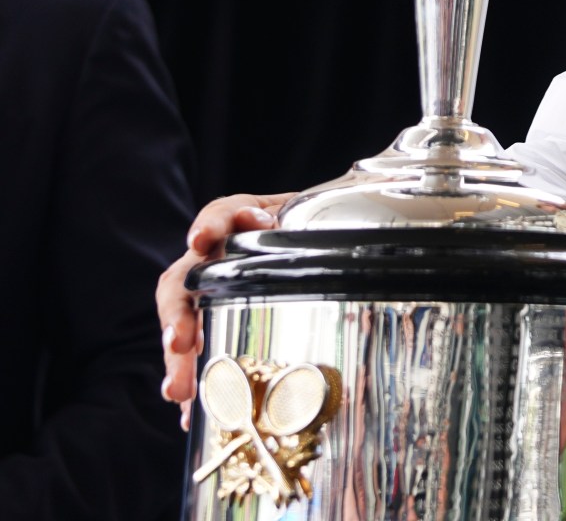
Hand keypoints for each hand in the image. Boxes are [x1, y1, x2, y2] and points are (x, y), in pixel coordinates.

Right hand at [154, 191, 295, 418]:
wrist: (322, 246)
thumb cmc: (314, 232)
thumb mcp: (311, 223)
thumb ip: (293, 224)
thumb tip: (258, 221)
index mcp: (242, 222)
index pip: (220, 216)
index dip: (210, 225)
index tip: (200, 240)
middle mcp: (216, 257)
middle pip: (185, 282)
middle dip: (178, 315)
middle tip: (179, 344)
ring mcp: (211, 292)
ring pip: (184, 323)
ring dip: (178, 359)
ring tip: (178, 391)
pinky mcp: (215, 323)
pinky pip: (198, 353)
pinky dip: (195, 382)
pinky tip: (190, 414)